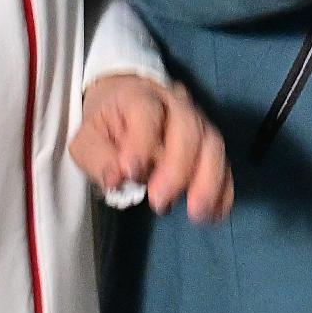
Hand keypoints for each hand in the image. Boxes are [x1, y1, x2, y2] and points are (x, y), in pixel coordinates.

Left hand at [72, 73, 232, 223]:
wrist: (125, 100)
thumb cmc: (106, 125)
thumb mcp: (87, 139)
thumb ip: (98, 158)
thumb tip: (117, 181)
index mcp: (139, 98)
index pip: (147, 113)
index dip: (142, 143)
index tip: (132, 175)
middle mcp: (174, 105)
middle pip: (189, 128)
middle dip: (178, 168)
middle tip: (160, 202)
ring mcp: (197, 121)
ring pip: (213, 143)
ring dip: (208, 180)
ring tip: (197, 214)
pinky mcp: (208, 142)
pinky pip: (224, 163)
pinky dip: (223, 189)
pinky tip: (215, 214)